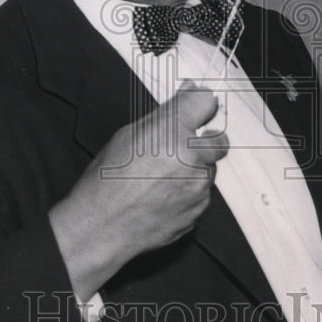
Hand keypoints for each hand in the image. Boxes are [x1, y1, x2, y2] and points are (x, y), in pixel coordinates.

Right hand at [50, 81, 228, 301]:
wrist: (102, 226)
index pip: (205, 102)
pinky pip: (202, 193)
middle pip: (219, 139)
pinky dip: (188, 190)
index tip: (196, 107)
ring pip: (210, 168)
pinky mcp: (199, 209)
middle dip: (206, 139)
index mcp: (172, 132)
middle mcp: (192, 158)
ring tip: (163, 176)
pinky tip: (163, 194)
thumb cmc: (107, 181)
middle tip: (184, 144)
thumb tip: (186, 94)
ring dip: (195, 167)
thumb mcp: (128, 136)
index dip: (200, 103)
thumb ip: (164, 115)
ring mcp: (198, 186)